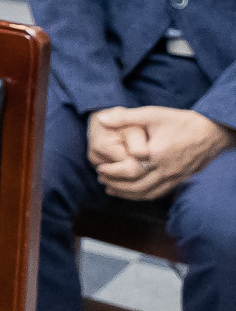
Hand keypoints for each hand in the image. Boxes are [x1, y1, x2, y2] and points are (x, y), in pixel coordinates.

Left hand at [93, 106, 235, 199]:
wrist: (211, 132)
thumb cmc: (181, 122)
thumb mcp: (152, 114)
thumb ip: (125, 118)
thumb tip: (101, 119)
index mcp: (156, 153)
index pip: (129, 170)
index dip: (112, 171)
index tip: (99, 167)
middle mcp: (165, 169)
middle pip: (136, 185)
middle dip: (115, 184)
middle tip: (101, 178)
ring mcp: (174, 177)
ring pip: (147, 193)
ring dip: (127, 193)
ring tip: (111, 188)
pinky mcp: (179, 180)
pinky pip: (159, 193)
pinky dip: (143, 195)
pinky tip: (132, 193)